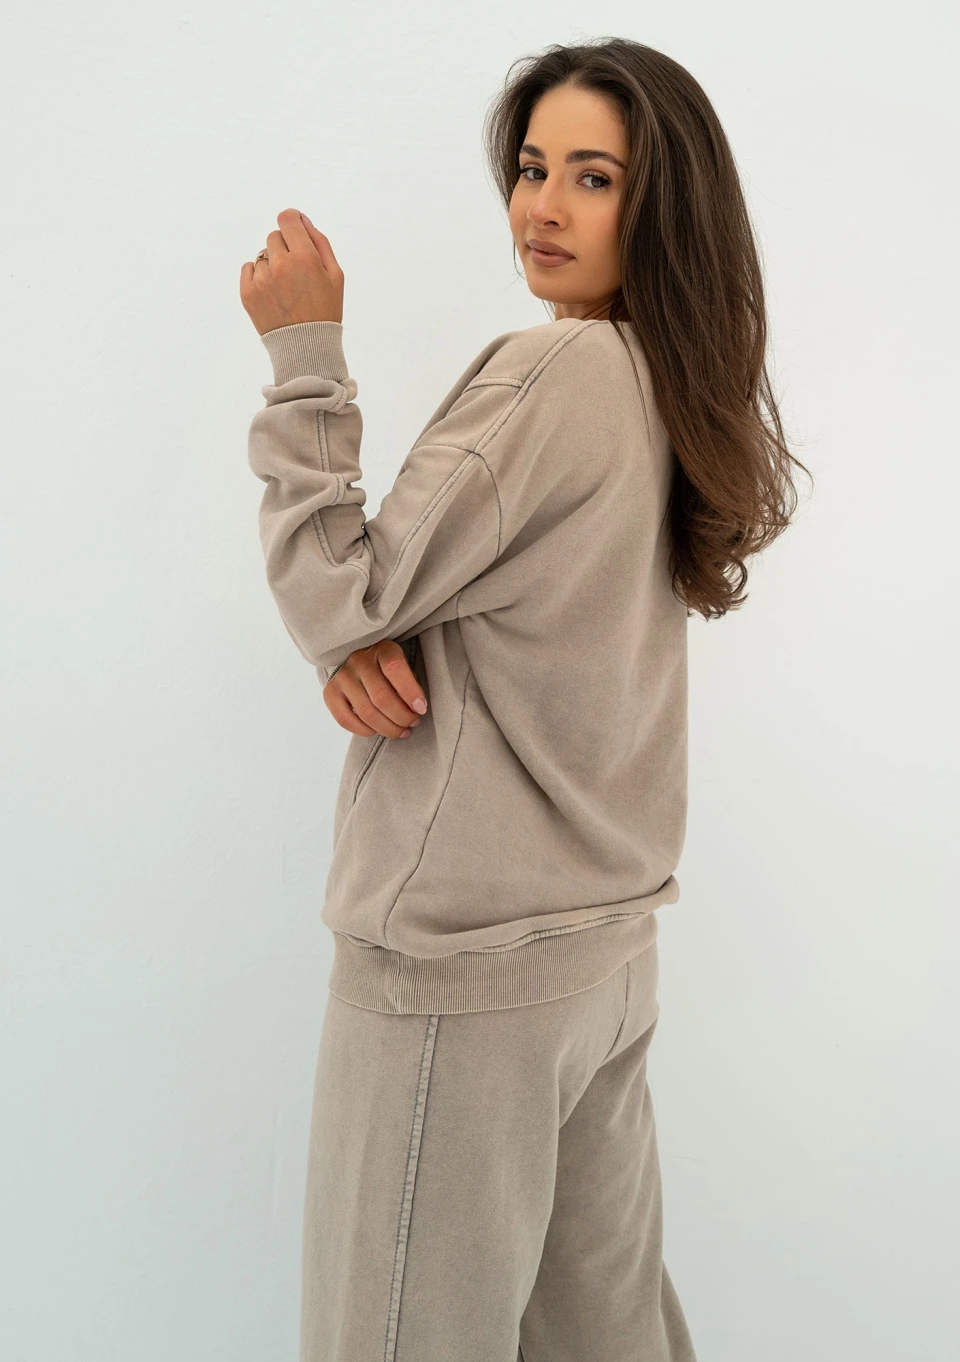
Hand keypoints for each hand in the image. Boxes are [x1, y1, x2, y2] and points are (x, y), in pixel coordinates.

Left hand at [239, 209, 343, 335]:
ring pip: (262, 255)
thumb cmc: (324, 310)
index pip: (288, 218)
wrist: (305, 347)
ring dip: (272, 265)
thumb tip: (302, 220)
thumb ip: (320, 242)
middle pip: (274, 236)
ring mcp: (262, 279)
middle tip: (295, 273)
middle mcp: (281, 265)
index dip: (292, 221)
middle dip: (285, 249)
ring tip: (285, 289)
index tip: (295, 231)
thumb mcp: (335, 275)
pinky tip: (272, 293)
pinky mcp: (247, 292)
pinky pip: (248, 269)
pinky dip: (258, 277)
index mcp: (305, 258)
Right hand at [322, 641, 428, 739]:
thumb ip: (410, 684)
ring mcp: (342, 677)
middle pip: (381, 697)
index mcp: (382, 649)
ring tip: (401, 731)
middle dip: (402, 717)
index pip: (395, 669)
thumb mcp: (404, 667)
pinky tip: (377, 731)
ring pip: (366, 713)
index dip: (410, 692)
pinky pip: (345, 720)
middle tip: (413, 723)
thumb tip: (416, 709)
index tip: (421, 708)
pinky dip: (365, 731)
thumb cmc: (389, 669)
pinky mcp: (330, 693)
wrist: (359, 662)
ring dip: (388, 728)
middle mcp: (358, 661)